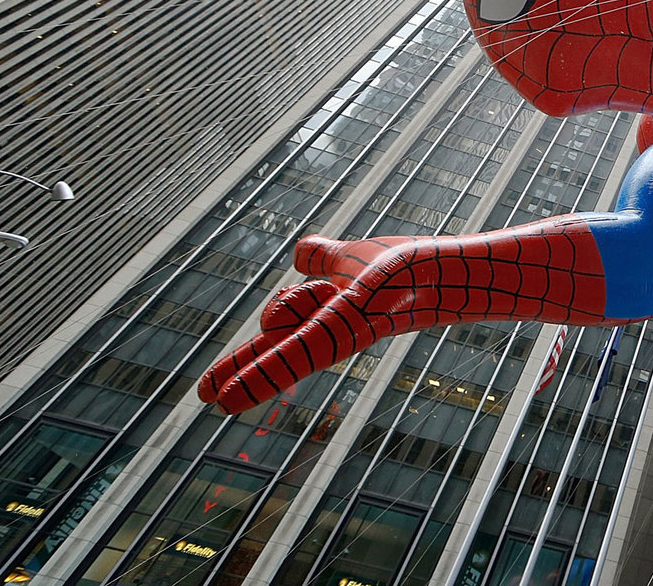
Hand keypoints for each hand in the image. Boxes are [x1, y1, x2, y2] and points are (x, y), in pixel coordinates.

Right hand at [198, 235, 431, 413]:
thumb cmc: (405, 266)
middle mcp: (328, 332)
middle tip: (205, 398)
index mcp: (320, 319)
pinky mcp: (350, 326)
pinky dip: (266, 375)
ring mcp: (339, 332)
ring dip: (257, 366)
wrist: (447, 266)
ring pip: (285, 343)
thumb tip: (299, 252)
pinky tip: (228, 401)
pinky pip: (303, 351)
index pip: (274, 342)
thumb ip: (323, 259)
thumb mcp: (349, 258)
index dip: (243, 363)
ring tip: (224, 391)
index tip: (209, 393)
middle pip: (276, 351)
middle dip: (242, 372)